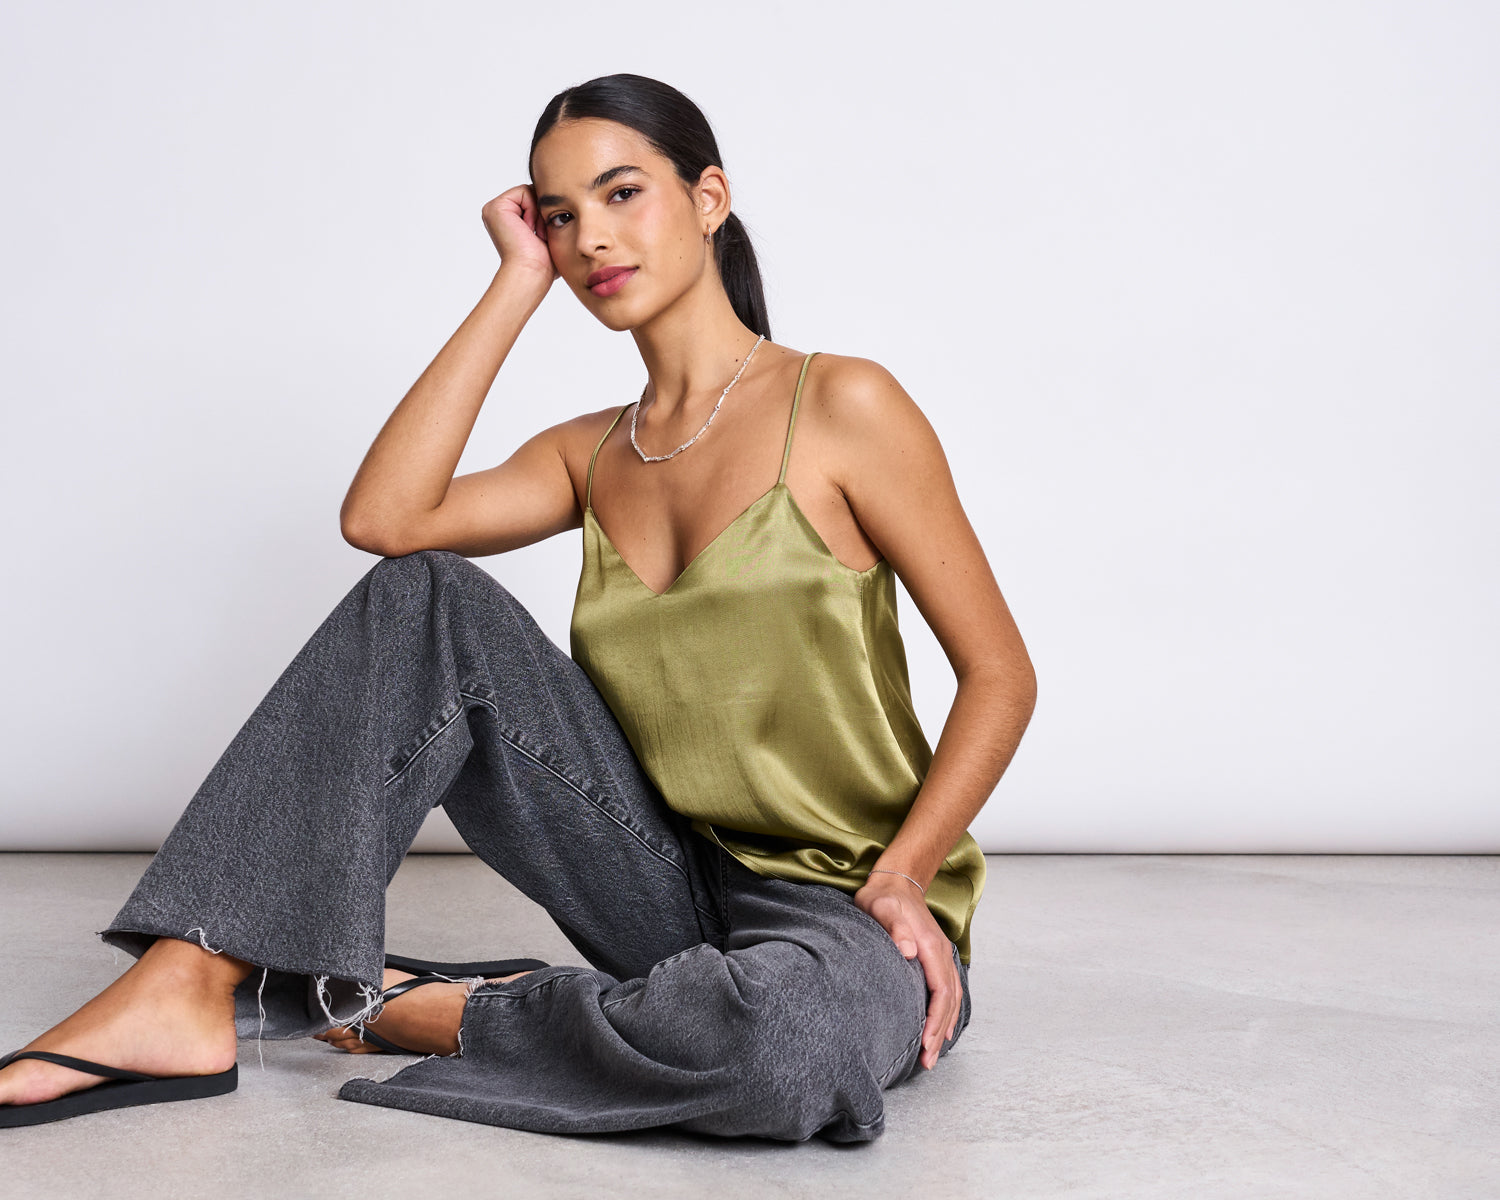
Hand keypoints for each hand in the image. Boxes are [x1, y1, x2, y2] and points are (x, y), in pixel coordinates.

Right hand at [481, 184, 559, 283]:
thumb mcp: (549, 235)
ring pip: (530, 192)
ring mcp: (495, 209)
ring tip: (536, 234)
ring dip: (539, 214)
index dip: (546, 215)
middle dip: (543, 213)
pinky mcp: (496, 207)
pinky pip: (524, 192)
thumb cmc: (543, 263)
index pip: (535, 202)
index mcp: (509, 221)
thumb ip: (549, 218)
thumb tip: (562, 206)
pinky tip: (529, 229)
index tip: (544, 237)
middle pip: (533, 195)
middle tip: (541, 236)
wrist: (533, 271)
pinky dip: (533, 210)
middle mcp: (500, 214)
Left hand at [853, 871, 961, 1070]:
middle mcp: (940, 953)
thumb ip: (894, 927)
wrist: (896, 881)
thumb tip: (908, 951)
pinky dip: (947, 1014)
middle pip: (948, 1000)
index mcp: (930, 946)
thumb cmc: (884, 898)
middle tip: (928, 1061)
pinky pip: (948, 991)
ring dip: (944, 1027)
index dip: (934, 1019)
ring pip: (951, 999)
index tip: (925, 1042)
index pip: (940, 990)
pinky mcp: (935, 958)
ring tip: (933, 1055)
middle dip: (939, 1032)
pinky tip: (940, 1030)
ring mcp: (941, 956)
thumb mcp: (882, 907)